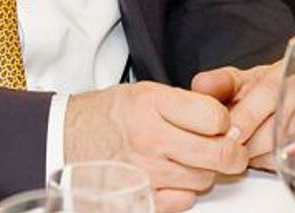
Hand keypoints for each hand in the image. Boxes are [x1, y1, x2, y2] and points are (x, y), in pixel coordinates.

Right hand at [63, 81, 246, 212]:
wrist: (63, 139)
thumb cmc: (106, 115)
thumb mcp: (145, 92)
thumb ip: (185, 104)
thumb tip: (224, 121)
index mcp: (153, 104)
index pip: (215, 117)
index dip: (224, 121)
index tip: (220, 124)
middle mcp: (150, 138)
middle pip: (218, 153)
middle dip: (231, 152)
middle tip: (229, 150)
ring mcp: (144, 171)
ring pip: (203, 179)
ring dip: (204, 172)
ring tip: (190, 162)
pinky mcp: (137, 198)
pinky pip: (182, 202)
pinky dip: (185, 194)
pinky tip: (175, 180)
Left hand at [192, 59, 294, 169]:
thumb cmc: (271, 96)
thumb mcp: (245, 85)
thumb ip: (221, 84)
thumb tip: (201, 85)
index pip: (271, 89)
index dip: (248, 113)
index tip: (231, 133)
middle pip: (287, 117)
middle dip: (255, 140)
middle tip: (235, 153)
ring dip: (272, 154)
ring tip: (253, 157)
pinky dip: (292, 162)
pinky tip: (276, 161)